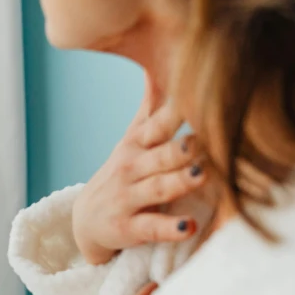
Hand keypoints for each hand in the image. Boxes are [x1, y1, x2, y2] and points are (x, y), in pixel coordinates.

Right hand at [73, 72, 209, 264]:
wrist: (86, 220)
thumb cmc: (121, 174)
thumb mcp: (132, 139)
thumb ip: (150, 106)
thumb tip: (158, 65)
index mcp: (137, 144)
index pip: (157, 124)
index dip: (177, 111)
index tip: (199, 96)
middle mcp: (131, 168)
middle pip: (160, 155)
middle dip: (182, 147)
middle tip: (208, 137)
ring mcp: (128, 198)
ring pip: (158, 188)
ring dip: (179, 182)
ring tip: (202, 175)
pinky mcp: (127, 228)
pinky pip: (150, 228)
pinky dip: (168, 228)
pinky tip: (187, 228)